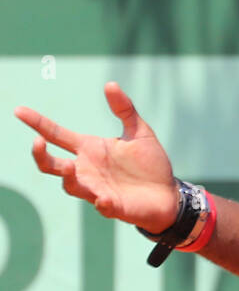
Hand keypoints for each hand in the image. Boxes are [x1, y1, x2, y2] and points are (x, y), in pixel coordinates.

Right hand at [14, 82, 178, 233]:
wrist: (168, 194)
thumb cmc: (150, 164)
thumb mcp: (140, 132)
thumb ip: (125, 109)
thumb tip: (110, 84)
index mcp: (90, 149)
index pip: (57, 135)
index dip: (38, 123)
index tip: (19, 110)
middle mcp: (87, 170)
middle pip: (51, 165)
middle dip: (40, 155)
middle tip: (38, 141)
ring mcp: (97, 189)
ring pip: (70, 186)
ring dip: (68, 177)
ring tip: (70, 166)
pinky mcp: (113, 206)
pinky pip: (102, 206)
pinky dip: (102, 203)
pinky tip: (105, 199)